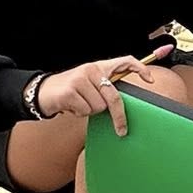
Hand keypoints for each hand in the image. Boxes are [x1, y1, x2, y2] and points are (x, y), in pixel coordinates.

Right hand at [35, 47, 171, 135]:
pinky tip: (72, 106)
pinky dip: (80, 113)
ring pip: (99, 107)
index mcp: (99, 67)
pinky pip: (86, 111)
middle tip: (122, 130)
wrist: (42, 91)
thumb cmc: (70, 90)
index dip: (140, 69)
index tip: (150, 80)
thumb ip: (106, 88)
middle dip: (119, 116)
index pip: (125, 61)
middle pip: (114, 97)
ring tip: (80, 104)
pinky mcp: (70, 91)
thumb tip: (124, 104)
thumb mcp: (89, 83)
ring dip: (90, 111)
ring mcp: (80, 80)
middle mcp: (91, 70)